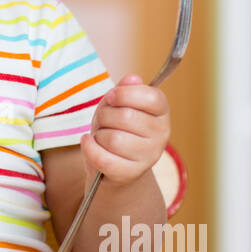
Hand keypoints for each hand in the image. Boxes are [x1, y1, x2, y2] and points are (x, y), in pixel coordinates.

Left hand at [82, 73, 170, 187]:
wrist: (114, 163)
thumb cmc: (116, 127)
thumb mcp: (119, 103)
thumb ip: (125, 89)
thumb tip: (132, 78)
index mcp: (161, 113)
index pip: (151, 97)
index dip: (124, 94)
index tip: (111, 98)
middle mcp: (161, 135)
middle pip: (126, 116)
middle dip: (105, 115)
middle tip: (103, 120)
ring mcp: (148, 156)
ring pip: (113, 138)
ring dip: (99, 134)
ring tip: (101, 135)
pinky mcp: (130, 173)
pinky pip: (103, 158)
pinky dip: (89, 148)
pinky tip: (89, 142)